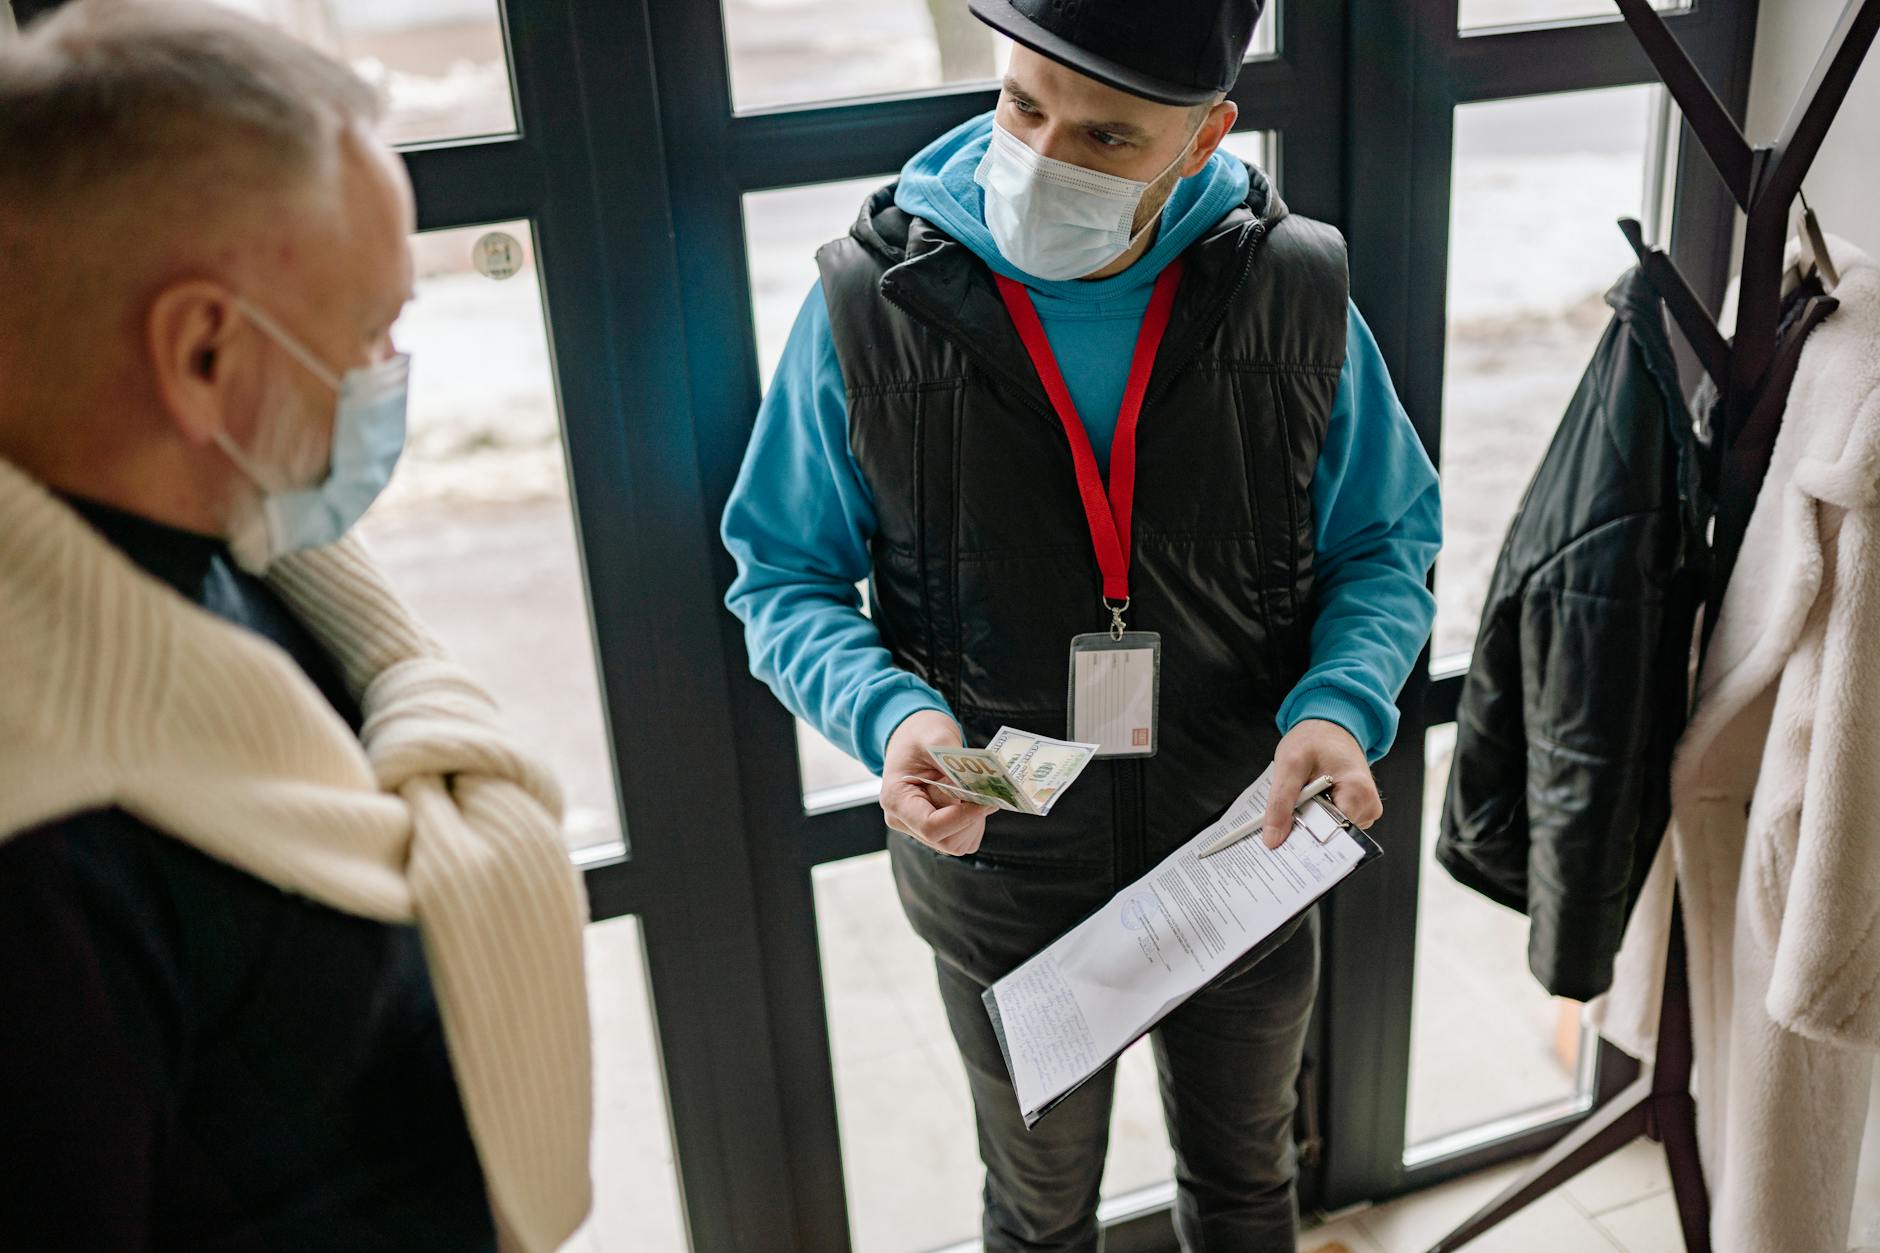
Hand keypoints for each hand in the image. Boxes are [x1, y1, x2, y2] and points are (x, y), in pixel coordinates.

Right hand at [880, 710, 993, 856]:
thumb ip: (955, 760)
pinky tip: (969, 801)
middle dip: (971, 818)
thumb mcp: (935, 736)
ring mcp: (917, 830)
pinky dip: (974, 824)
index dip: (963, 817)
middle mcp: (903, 821)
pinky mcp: (935, 832)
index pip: (931, 826)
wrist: (914, 739)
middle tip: (985, 792)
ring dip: (974, 821)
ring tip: (972, 792)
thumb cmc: (920, 735)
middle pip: (946, 840)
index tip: (986, 799)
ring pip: (956, 844)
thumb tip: (982, 785)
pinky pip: (962, 841)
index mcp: (896, 799)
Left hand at [1261, 719, 1381, 847]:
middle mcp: (1369, 805)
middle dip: (1305, 834)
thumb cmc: (1314, 739)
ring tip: (1298, 805)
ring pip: (1332, 833)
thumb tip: (1273, 839)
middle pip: (1333, 837)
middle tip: (1280, 827)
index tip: (1281, 846)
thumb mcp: (1290, 765)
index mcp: (1358, 792)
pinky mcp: (1358, 810)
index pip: (1333, 834)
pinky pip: (1334, 825)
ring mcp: (1365, 809)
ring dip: (1310, 825)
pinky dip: (1316, 819)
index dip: (1305, 842)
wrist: (1330, 726)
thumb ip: (1280, 802)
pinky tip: (1307, 806)